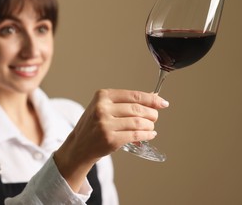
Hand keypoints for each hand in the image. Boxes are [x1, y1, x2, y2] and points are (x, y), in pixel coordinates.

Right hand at [54, 89, 168, 190]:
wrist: (79, 145)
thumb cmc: (94, 125)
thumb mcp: (104, 107)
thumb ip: (125, 102)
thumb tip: (153, 97)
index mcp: (102, 96)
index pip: (133, 95)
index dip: (151, 99)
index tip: (162, 102)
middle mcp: (102, 108)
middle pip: (138, 109)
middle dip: (152, 114)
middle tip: (154, 118)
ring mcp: (105, 124)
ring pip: (139, 122)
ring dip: (149, 126)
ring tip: (150, 128)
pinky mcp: (110, 139)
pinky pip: (136, 135)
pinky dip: (146, 135)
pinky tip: (149, 135)